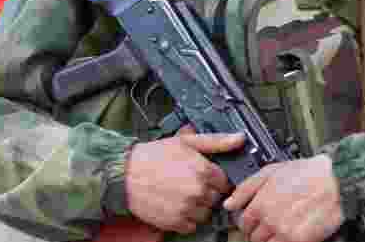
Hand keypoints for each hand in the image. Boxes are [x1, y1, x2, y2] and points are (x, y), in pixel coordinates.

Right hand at [125, 126, 245, 233]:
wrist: (124, 174)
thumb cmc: (153, 156)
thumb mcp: (185, 142)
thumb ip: (216, 141)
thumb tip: (240, 138)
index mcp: (203, 170)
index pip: (225, 182)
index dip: (214, 178)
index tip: (203, 175)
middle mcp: (198, 191)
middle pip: (216, 198)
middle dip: (206, 192)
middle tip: (187, 182)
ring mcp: (187, 209)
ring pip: (205, 213)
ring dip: (197, 206)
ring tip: (180, 194)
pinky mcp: (176, 223)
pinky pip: (191, 226)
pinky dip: (185, 218)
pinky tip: (174, 204)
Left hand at [222, 155, 343, 241]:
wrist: (335, 182)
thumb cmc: (306, 174)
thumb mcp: (271, 171)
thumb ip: (246, 188)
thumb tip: (228, 203)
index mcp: (259, 203)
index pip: (242, 222)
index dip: (247, 221)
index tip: (254, 220)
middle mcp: (268, 220)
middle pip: (253, 237)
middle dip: (258, 231)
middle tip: (270, 224)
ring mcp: (283, 232)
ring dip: (270, 239)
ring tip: (281, 228)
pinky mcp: (298, 241)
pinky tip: (291, 233)